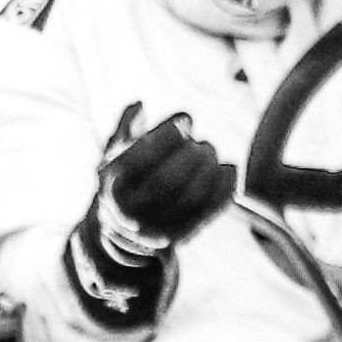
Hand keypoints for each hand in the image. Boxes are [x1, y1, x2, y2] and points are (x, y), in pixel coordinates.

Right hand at [100, 111, 237, 246]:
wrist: (126, 232)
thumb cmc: (126, 179)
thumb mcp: (116, 153)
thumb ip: (127, 127)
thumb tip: (140, 104)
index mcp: (112, 184)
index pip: (140, 158)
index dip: (168, 136)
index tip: (186, 120)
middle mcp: (129, 212)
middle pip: (167, 182)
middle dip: (192, 156)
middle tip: (203, 143)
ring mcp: (155, 229)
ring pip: (190, 199)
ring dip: (209, 171)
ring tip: (212, 154)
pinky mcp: (180, 237)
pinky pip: (207, 213)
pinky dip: (224, 189)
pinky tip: (230, 169)